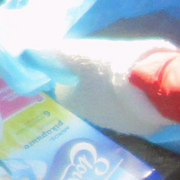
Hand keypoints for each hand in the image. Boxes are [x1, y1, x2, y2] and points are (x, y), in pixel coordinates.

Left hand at [31, 37, 172, 136]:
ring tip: (128, 77)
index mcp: (71, 102)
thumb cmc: (108, 67)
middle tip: (107, 68)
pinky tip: (142, 89)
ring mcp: (116, 126)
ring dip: (116, 96)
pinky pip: (133, 113)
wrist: (147, 84)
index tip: (85, 64)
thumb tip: (32, 50)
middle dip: (95, 87)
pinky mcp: (140, 129)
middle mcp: (90, 119)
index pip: (65, 90)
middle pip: (89, 100)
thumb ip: (55, 52)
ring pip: (111, 108)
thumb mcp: (78, 53)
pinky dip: (135, 103)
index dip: (74, 76)